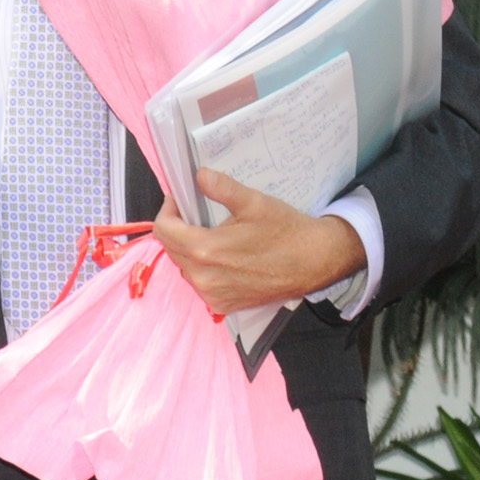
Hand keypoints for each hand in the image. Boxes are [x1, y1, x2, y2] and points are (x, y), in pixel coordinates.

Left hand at [152, 168, 365, 317]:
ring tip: (212, 234)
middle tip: (196, 214)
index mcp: (206, 250)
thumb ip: (222, 188)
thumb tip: (200, 175)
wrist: (315, 262)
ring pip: (184, 265)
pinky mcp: (222, 304)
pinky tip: (223, 256)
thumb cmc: (287, 232)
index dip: (168, 210)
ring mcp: (212, 294)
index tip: (179, 201)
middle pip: (171, 247)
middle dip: (179, 227)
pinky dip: (204, 267)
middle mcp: (203, 277)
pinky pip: (199, 282)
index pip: (163, 229)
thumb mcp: (255, 203)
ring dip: (190, 248)